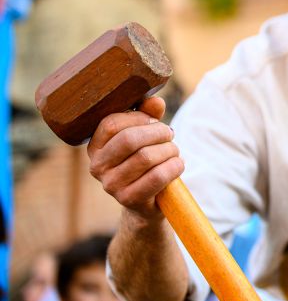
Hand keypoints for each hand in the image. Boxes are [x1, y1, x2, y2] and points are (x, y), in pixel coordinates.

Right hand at [87, 97, 182, 219]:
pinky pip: (156, 177)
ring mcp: (111, 185)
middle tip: (170, 134)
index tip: (154, 121)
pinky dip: (174, 166)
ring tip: (174, 151)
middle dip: (158, 132)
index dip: (139, 117)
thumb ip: (148, 114)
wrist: (149, 199)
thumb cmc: (145, 159)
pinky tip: (178, 164)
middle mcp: (97, 166)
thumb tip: (156, 101)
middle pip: (129, 139)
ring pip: (146, 157)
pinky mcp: (128, 199)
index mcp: (96, 146)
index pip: (111, 124)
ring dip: (169, 150)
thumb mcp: (145, 135)